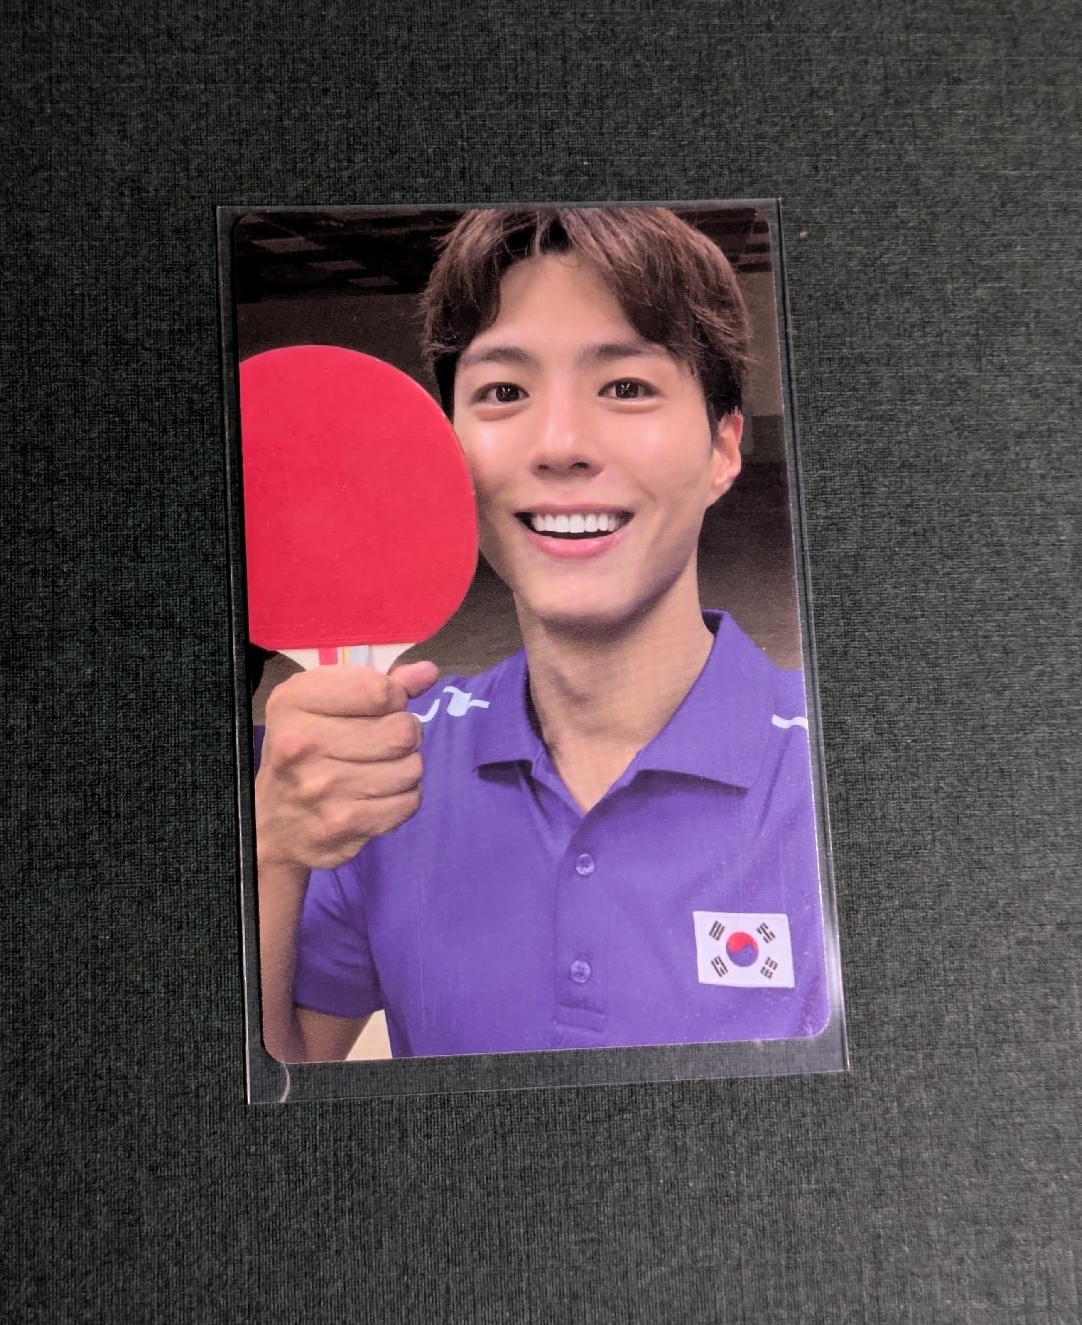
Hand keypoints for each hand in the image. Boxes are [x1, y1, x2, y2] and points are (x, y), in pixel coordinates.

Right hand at [254, 660, 438, 871]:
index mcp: (294, 701)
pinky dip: (402, 799)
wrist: (273, 824)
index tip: (379, 709)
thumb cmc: (304, 753)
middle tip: (382, 743)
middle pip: (402, 730)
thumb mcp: (324, 704)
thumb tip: (427, 671)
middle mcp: (302, 742)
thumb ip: (379, 683)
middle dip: (404, 734)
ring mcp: (322, 788)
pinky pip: (409, 802)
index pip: (380, 690)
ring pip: (412, 768)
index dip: (393, 698)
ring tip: (377, 771)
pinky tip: (376, 797)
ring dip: (405, 768)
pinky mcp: (342, 825)